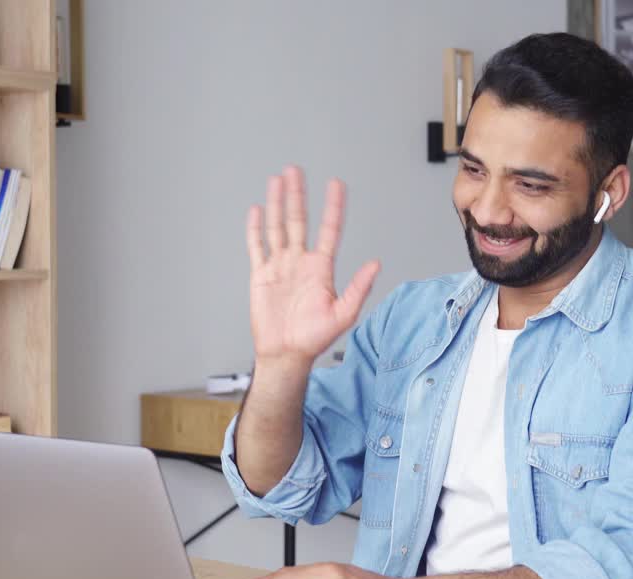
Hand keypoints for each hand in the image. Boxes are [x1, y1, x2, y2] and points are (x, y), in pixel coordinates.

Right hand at [246, 166, 379, 365]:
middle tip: (296, 170)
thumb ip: (358, 288)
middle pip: (298, 220)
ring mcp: (280, 266)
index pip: (328, 230)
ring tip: (278, 180)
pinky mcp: (261, 275)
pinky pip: (257, 246)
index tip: (335, 184)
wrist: (286, 354)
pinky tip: (257, 210)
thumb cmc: (314, 338)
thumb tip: (376, 264)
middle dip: (297, 195)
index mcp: (321, 268)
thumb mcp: (343, 314)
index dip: (332, 207)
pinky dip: (255, 228)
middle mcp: (300, 262)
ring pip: (277, 227)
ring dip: (276, 203)